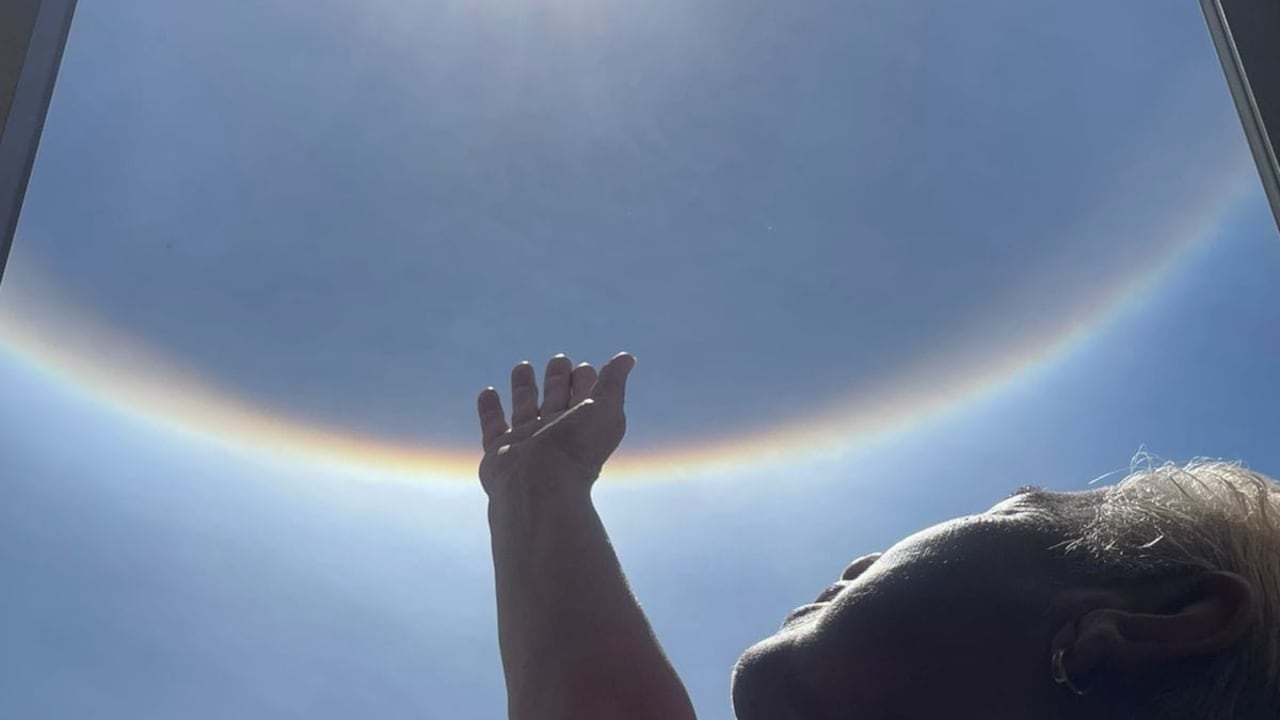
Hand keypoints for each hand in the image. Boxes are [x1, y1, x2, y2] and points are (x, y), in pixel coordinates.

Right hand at [477, 352, 634, 496]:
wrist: (540, 486)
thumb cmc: (577, 448)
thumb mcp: (605, 408)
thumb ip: (613, 382)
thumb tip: (627, 358)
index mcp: (583, 425)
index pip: (586, 396)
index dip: (586, 380)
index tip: (584, 367)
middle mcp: (555, 433)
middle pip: (556, 400)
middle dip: (557, 379)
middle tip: (558, 360)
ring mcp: (526, 442)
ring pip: (524, 408)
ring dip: (523, 387)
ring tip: (522, 366)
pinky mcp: (499, 451)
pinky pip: (492, 426)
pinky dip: (489, 409)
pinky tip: (487, 392)